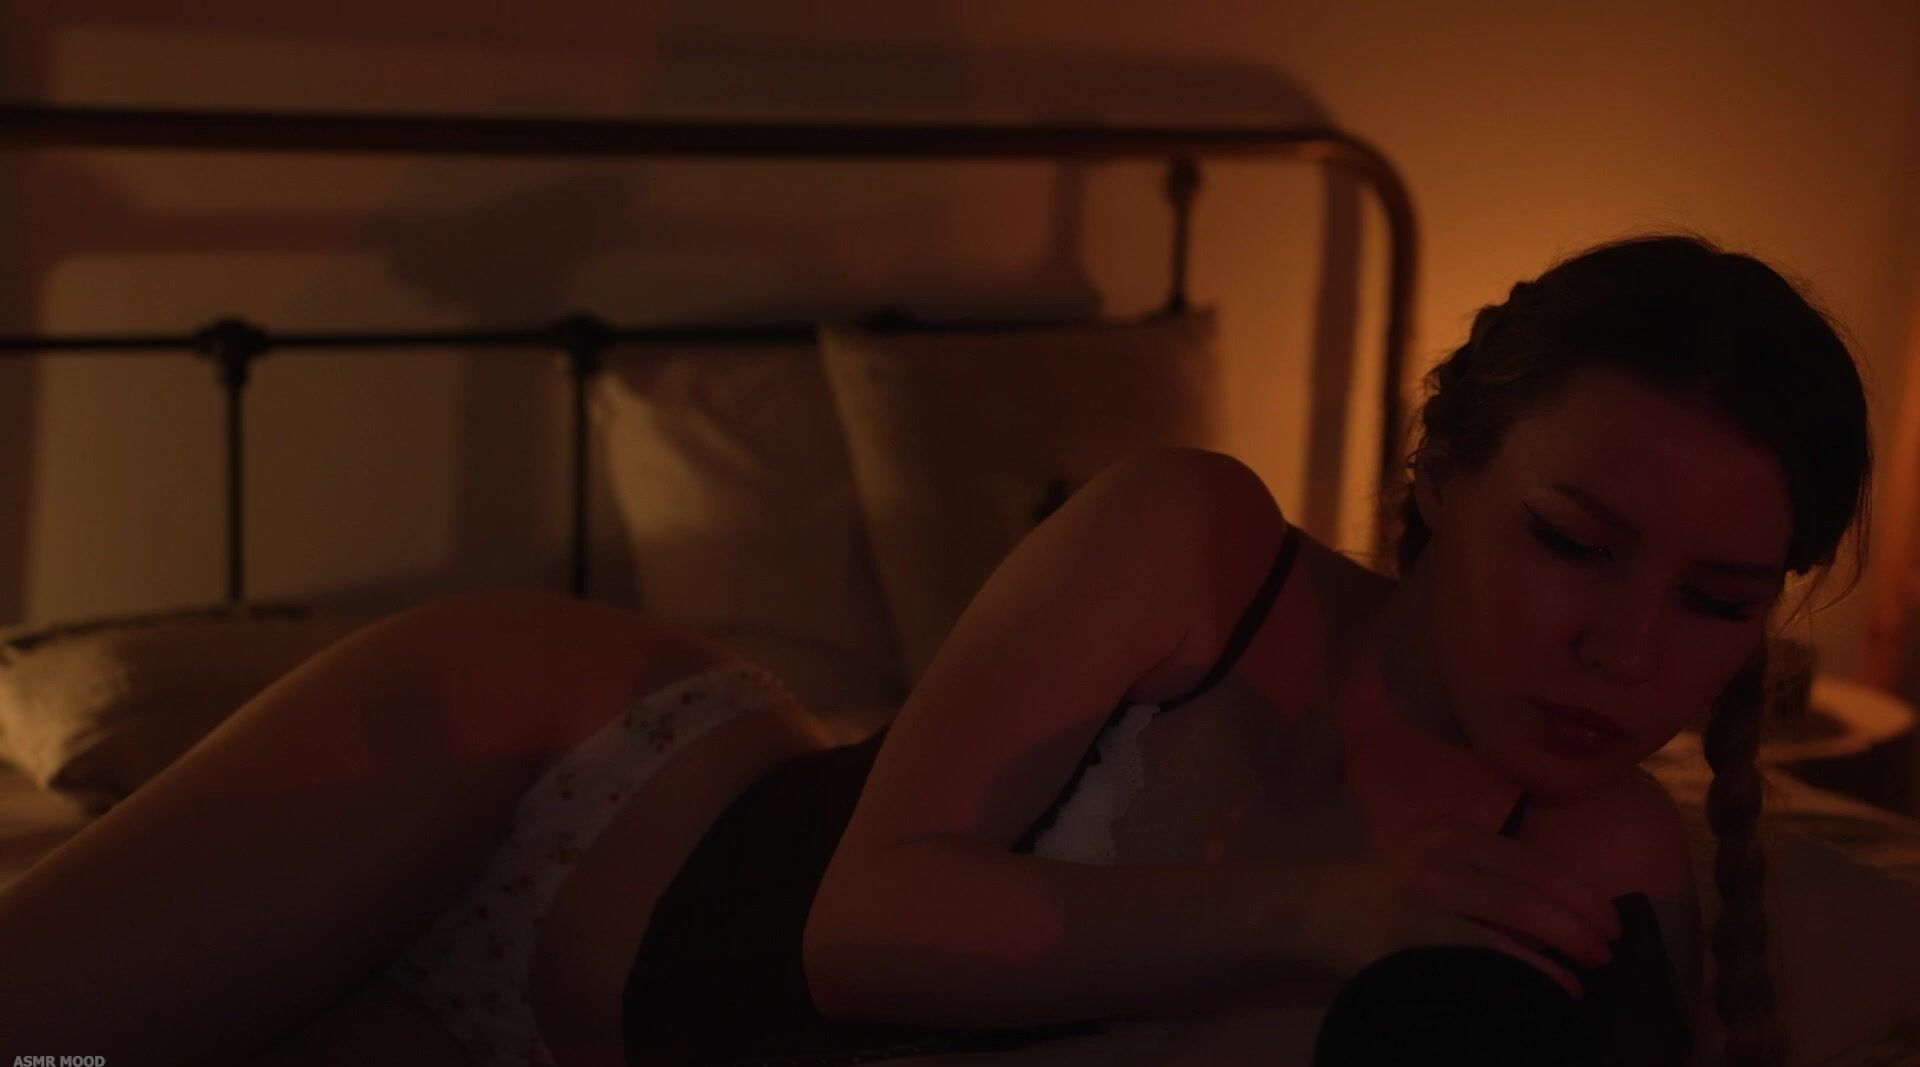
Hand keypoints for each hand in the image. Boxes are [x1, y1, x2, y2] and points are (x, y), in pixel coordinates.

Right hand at [1318, 815, 1625, 997]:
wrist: (1311, 907)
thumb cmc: (1388, 888)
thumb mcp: (1436, 862)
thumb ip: (1487, 876)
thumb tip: (1564, 911)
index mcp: (1452, 838)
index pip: (1530, 862)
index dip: (1578, 892)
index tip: (1611, 919)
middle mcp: (1438, 862)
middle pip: (1526, 891)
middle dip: (1578, 921)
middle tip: (1609, 949)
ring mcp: (1419, 901)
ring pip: (1505, 920)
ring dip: (1559, 945)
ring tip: (1590, 969)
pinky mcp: (1403, 941)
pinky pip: (1475, 955)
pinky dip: (1522, 971)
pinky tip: (1550, 987)